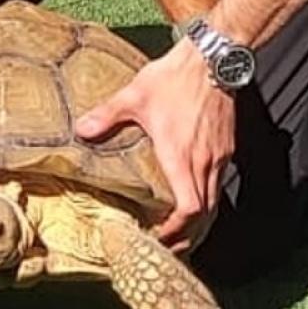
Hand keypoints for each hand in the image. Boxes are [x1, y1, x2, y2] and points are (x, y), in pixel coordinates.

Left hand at [75, 39, 234, 246]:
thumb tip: (81, 130)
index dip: (176, 231)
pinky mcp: (226, 147)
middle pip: (206, 216)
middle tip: (167, 250)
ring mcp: (219, 156)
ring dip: (199, 224)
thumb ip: (107, 116)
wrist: (214, 58)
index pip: (190, 209)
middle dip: (187, 237)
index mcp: (182, 157)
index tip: (158, 239)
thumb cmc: (175, 78)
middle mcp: (205, 162)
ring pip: (215, 203)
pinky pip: (219, 185)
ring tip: (179, 236)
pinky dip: (206, 202)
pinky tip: (192, 202)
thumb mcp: (135, 95)